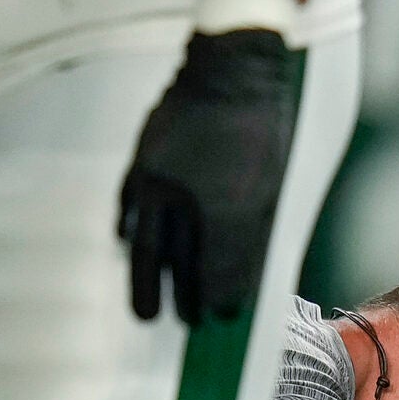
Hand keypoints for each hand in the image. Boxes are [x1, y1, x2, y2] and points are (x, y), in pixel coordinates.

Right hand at [118, 29, 296, 323]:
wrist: (232, 73)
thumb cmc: (261, 133)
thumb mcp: (270, 188)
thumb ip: (252, 237)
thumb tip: (238, 285)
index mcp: (230, 203)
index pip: (221, 264)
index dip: (220, 296)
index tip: (221, 318)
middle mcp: (189, 194)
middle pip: (180, 262)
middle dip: (182, 298)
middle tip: (184, 326)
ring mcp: (160, 177)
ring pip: (148, 242)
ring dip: (146, 281)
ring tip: (144, 312)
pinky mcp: (142, 161)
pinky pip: (128, 206)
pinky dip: (128, 232)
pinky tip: (129, 246)